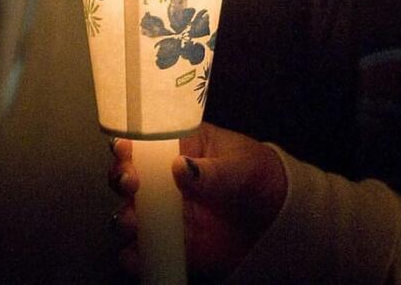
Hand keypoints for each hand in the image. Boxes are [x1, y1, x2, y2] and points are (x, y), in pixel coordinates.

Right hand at [109, 123, 287, 279]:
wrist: (279, 218)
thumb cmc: (259, 176)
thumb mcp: (243, 165)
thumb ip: (214, 169)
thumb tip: (181, 166)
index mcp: (181, 149)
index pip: (144, 143)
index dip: (128, 145)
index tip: (125, 150)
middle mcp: (165, 180)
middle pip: (126, 178)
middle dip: (121, 179)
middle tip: (131, 183)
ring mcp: (166, 214)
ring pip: (129, 215)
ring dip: (126, 218)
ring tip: (136, 220)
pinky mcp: (171, 244)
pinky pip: (143, 252)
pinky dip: (136, 256)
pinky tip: (140, 254)